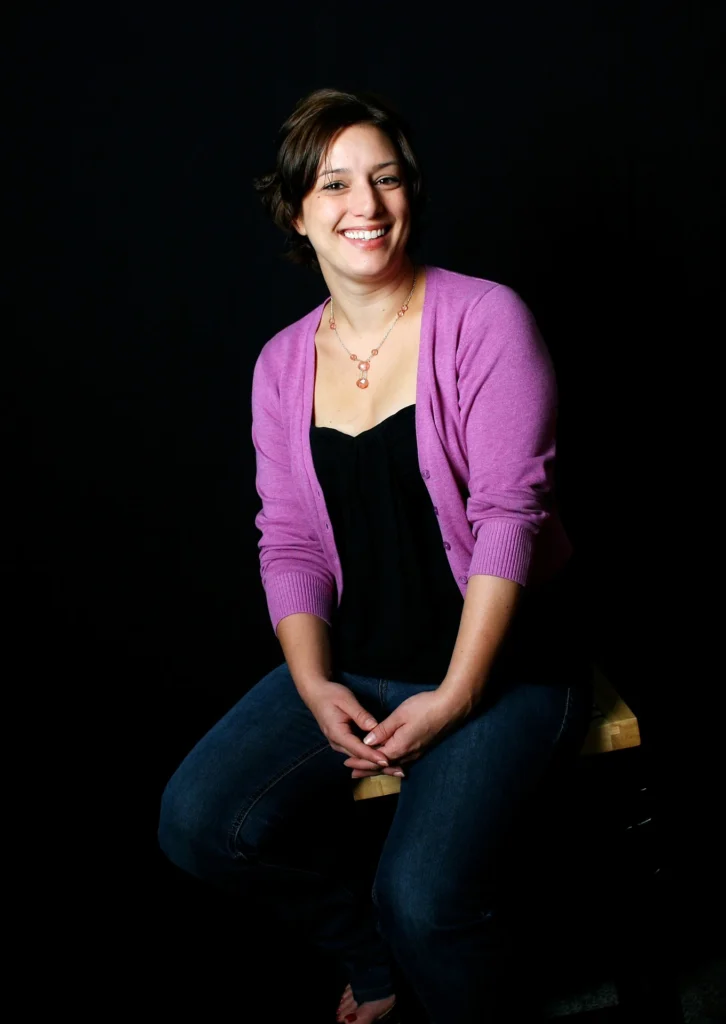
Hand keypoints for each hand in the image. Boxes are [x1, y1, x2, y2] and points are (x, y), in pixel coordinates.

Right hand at [303, 681, 402, 777]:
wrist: (315, 693)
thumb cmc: (331, 695)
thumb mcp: (347, 701)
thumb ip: (361, 715)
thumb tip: (375, 727)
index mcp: (338, 734)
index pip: (358, 749)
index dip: (373, 756)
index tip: (387, 761)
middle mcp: (338, 743)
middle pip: (360, 758)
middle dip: (379, 765)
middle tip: (399, 771)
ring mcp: (340, 743)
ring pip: (360, 757)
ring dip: (376, 763)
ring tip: (395, 769)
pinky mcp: (343, 741)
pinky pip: (358, 751)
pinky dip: (371, 756)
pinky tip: (384, 759)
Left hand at [344, 690, 468, 778]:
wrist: (452, 707)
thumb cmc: (425, 708)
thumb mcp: (400, 715)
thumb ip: (383, 729)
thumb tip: (367, 741)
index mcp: (400, 747)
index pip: (375, 759)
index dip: (360, 762)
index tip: (347, 764)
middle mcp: (408, 754)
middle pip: (384, 766)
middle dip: (367, 769)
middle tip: (352, 774)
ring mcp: (417, 752)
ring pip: (393, 765)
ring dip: (378, 768)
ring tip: (366, 771)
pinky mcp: (423, 747)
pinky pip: (403, 761)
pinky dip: (391, 764)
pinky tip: (390, 763)